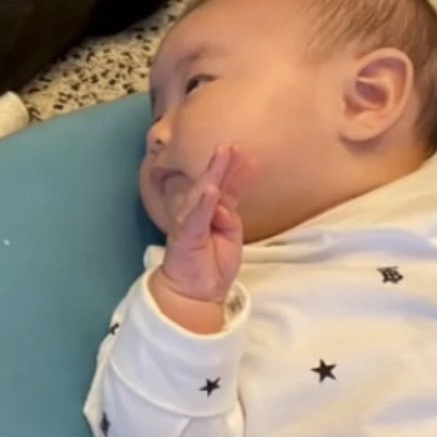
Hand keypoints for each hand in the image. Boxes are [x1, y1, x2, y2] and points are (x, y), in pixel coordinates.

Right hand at [154, 145, 255, 315]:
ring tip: (223, 155)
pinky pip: (196, 216)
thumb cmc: (211, 265)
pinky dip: (203, 202)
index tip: (250, 156)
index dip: (236, 172)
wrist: (194, 292)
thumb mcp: (230, 238)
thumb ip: (230, 218)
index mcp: (211, 213)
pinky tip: (209, 188)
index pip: (225, 188)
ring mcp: (190, 222)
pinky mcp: (186, 235)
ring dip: (213, 173)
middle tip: (233, 144)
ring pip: (202, 193)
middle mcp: (198, 213)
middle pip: (211, 183)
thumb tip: (225, 205)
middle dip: (222, 163)